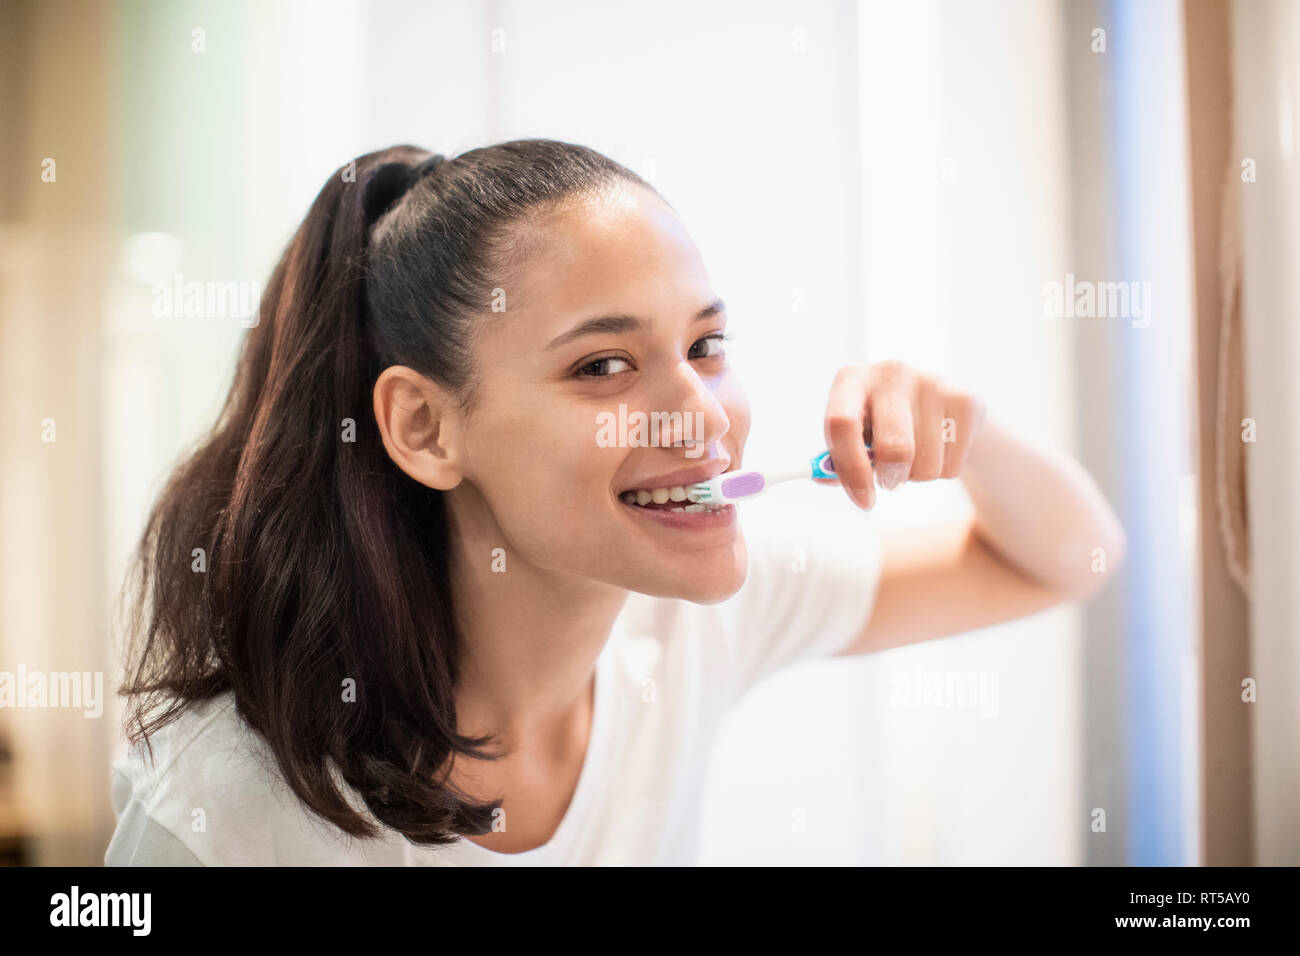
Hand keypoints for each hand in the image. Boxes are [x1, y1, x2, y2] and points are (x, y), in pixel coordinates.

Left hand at [822, 361, 987, 509]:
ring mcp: (931, 382)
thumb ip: (836, 460)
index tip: (863, 500)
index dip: (850, 469)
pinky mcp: (964, 399)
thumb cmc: (881, 424)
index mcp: (852, 380)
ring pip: (926, 464)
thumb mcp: (854, 436)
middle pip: (894, 448)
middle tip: (890, 481)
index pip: (842, 424)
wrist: (936, 402)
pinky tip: (938, 448)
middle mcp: (890, 373)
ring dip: (917, 476)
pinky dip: (943, 471)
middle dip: (891, 478)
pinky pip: (953, 465)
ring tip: (914, 456)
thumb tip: (821, 476)